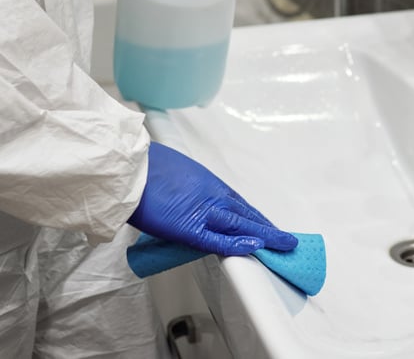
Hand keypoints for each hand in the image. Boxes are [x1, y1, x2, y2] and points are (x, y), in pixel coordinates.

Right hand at [129, 143, 298, 255]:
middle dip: (267, 226)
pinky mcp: (189, 226)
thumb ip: (186, 189)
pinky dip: (237, 243)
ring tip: (285, 244)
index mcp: (205, 183)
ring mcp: (202, 210)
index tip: (267, 225)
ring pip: (241, 224)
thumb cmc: (142, 167)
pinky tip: (256, 246)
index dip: (254, 216)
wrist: (127, 167)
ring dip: (265, 234)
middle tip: (286, 239)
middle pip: (245, 213)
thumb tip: (185, 198)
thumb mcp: (173, 174)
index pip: (237, 203)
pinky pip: (218, 238)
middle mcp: (210, 194)